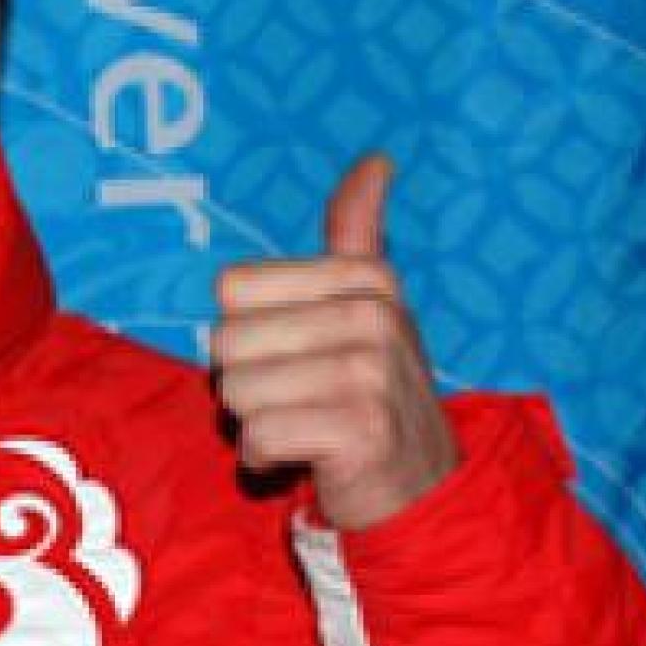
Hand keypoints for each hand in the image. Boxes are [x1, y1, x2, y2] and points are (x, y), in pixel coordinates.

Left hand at [210, 156, 456, 530]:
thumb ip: (357, 233)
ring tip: (304, 426)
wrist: (420, 485)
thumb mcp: (369, 305)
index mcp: (365, 276)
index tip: (294, 352)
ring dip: (255, 423)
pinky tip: (305, 457)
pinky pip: (258, 438)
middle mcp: (373, 316)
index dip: (246, 331)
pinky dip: (266, 459)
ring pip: (236, 393)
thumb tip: (375, 160)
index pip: (232, 289)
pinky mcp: (360, 430)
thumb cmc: (371, 391)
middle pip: (226, 343)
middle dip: (246, 384)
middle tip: (298, 399)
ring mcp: (369, 372)